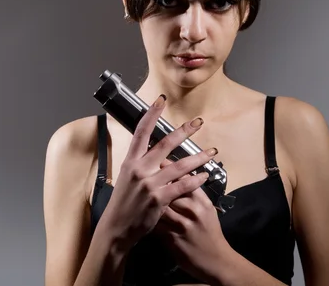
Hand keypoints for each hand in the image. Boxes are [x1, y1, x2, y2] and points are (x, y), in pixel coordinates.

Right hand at [98, 94, 218, 251]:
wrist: (116, 228)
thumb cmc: (122, 204)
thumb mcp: (126, 179)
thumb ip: (141, 165)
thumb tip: (154, 153)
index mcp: (130, 161)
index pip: (141, 132)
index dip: (151, 115)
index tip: (161, 101)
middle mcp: (139, 169)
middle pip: (165, 144)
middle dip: (184, 131)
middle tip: (199, 122)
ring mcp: (149, 184)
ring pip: (180, 165)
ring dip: (199, 157)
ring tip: (212, 152)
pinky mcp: (159, 199)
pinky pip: (183, 186)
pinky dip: (196, 180)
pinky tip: (204, 176)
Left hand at [153, 159, 232, 283]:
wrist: (215, 260)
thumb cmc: (210, 231)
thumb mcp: (207, 209)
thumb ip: (194, 192)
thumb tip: (180, 173)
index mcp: (201, 201)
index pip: (183, 178)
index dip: (169, 168)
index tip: (159, 161)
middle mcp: (192, 210)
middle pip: (168, 189)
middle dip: (155, 181)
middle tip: (144, 174)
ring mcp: (181, 225)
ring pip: (159, 206)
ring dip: (148, 199)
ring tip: (140, 192)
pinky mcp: (172, 239)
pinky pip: (156, 224)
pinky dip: (148, 218)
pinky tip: (141, 213)